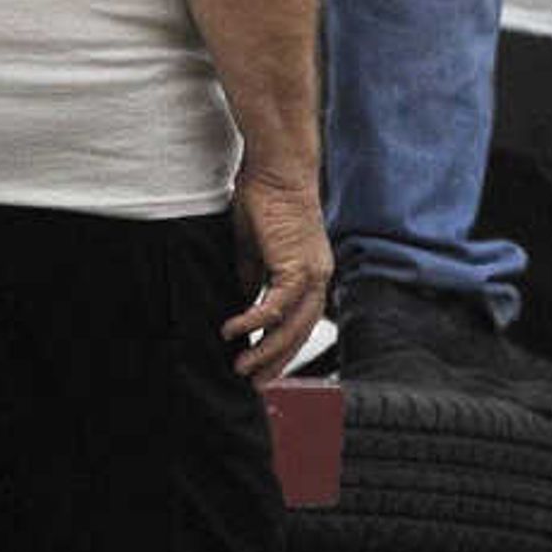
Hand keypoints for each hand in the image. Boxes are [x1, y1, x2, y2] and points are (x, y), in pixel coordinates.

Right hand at [220, 165, 332, 382]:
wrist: (276, 169)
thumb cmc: (264, 202)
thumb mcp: (255, 251)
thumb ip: (254, 278)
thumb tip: (244, 305)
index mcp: (311, 274)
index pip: (300, 322)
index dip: (282, 348)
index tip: (261, 368)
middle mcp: (319, 277)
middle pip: (300, 333)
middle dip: (276, 361)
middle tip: (251, 382)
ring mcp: (312, 272)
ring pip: (293, 326)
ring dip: (266, 351)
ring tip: (240, 368)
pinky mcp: (297, 264)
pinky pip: (276, 305)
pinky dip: (254, 321)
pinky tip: (233, 331)